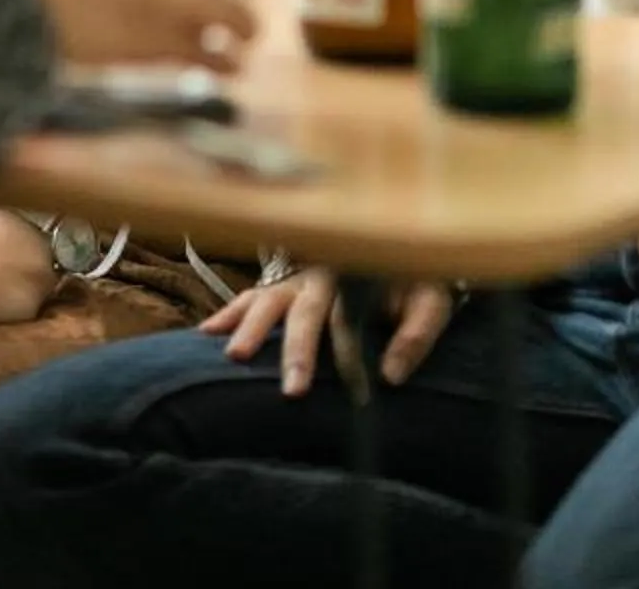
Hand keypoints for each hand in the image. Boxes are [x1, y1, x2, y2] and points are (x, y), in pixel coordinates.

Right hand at [201, 270, 460, 397]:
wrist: (395, 240)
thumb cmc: (413, 279)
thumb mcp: (432, 302)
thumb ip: (416, 336)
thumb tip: (391, 377)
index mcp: (360, 277)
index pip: (351, 323)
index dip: (352, 360)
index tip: (357, 397)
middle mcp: (321, 276)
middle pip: (304, 314)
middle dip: (296, 352)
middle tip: (292, 389)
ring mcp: (295, 277)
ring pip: (269, 302)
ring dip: (250, 329)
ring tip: (234, 356)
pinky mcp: (279, 282)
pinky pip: (250, 296)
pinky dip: (228, 313)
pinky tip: (206, 333)